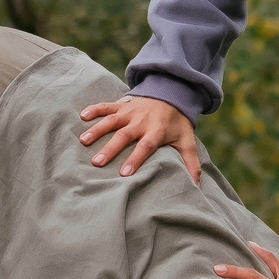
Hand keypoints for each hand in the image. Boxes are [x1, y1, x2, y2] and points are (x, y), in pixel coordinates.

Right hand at [78, 95, 200, 181]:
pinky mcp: (122, 104)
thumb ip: (191, 162)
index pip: (145, 146)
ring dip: (97, 129)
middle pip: (124, 135)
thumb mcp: (187, 140)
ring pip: (112, 120)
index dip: (135, 159)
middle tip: (97, 163)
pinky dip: (95, 109)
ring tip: (83, 141)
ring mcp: (130, 111)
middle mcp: (142, 121)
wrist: (172, 93)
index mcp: (157, 131)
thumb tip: (196, 185)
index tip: (124, 173)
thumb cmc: (177, 122)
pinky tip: (82, 116)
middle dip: (110, 148)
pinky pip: (107, 105)